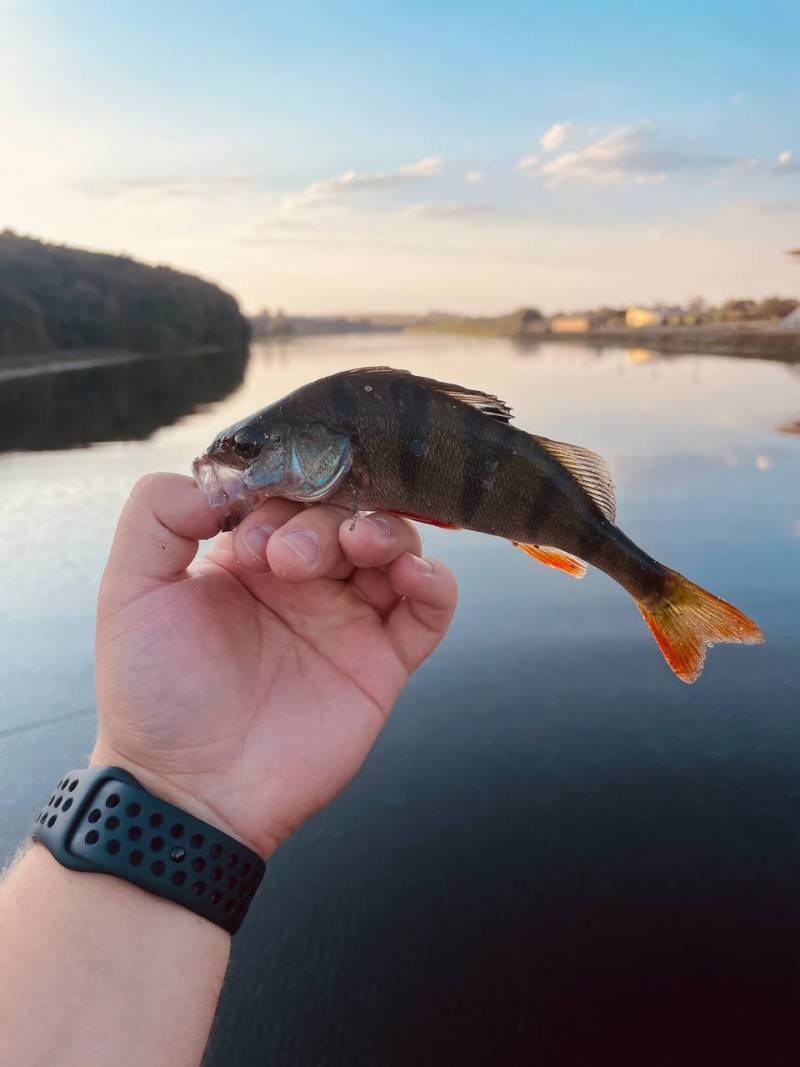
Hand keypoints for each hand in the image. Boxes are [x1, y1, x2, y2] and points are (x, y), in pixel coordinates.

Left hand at [93, 474, 456, 857]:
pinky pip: (430, 607)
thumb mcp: (130, 593)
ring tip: (358, 548)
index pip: (288, 492)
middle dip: (324, 520)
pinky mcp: (382, 661)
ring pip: (393, 544)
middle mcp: (303, 580)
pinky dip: (435, 580)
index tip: (254, 533)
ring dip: (385, 530)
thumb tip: (215, 478)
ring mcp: (347, 618)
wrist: (190, 791)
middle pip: (344, 511)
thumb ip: (156, 517)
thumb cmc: (153, 697)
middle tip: (289, 561)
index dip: (281, 497)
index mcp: (248, 555)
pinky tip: (412, 573)